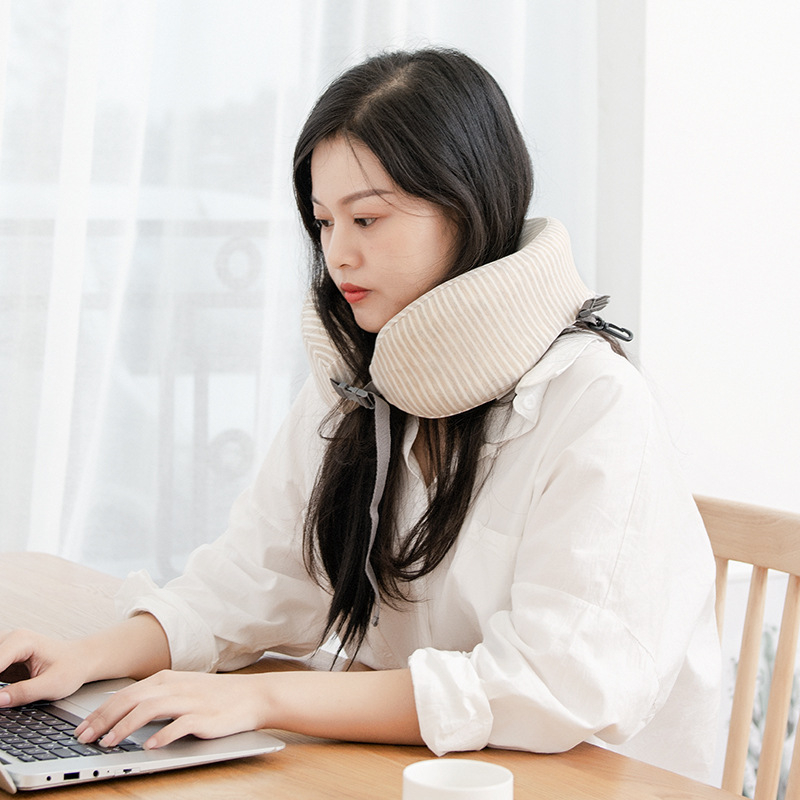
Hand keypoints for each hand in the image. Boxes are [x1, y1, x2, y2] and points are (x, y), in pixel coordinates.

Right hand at [0, 629, 90, 706]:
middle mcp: (10, 639)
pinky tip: (2, 694)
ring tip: (3, 695)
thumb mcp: (53, 684)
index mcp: (21, 642)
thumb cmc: (71, 668)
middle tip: (1, 698)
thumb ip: (24, 692)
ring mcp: (4, 647)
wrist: (80, 659)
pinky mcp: (2, 658)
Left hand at [74, 670, 269, 749]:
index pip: (125, 693)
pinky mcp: (204, 716)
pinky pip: (178, 725)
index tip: (82, 728)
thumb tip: (123, 712)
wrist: (252, 695)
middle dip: (103, 719)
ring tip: (109, 743)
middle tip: (85, 738)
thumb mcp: (182, 689)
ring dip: (125, 726)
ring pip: (149, 709)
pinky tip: (149, 747)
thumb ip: (155, 697)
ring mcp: (189, 700)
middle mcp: (174, 687)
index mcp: (166, 679)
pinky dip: (161, 736)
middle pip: (131, 699)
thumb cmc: (216, 696)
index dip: (100, 711)